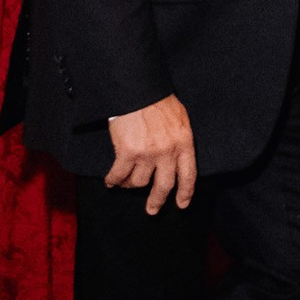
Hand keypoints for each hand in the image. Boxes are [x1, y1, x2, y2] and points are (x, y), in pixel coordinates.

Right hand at [105, 93, 197, 212]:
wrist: (137, 88)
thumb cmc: (158, 99)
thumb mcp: (180, 118)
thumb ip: (180, 138)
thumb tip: (178, 155)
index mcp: (184, 143)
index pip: (188, 175)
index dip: (185, 193)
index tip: (181, 204)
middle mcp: (168, 152)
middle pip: (163, 185)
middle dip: (157, 201)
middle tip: (152, 210)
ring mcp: (147, 154)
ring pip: (139, 182)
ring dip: (131, 185)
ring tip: (126, 183)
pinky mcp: (127, 153)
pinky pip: (119, 175)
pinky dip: (113, 181)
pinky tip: (110, 182)